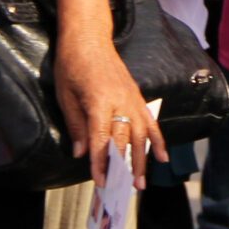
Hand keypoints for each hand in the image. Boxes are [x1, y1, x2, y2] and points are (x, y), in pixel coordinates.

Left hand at [54, 29, 167, 181]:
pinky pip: (150, 122)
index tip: (101, 182)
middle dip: (125, 167)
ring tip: (141, 182)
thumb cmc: (72, 66)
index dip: (101, 162)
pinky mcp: (138, 97)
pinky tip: (162, 157)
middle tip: (125, 190)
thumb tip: (81, 153)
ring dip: (143, 160)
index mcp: (99, 101)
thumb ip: (76, 125)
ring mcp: (133, 99)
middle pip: (125, 139)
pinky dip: (158, 140)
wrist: (89, 39)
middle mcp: (120, 101)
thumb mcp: (65, 96)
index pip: (101, 138)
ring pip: (142, 134)